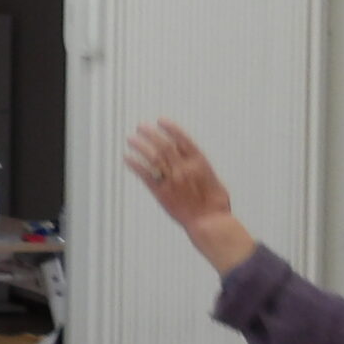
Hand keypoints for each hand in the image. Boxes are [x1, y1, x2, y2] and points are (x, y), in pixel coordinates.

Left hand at [125, 120, 257, 274]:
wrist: (209, 222)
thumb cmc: (215, 204)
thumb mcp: (213, 180)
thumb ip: (199, 168)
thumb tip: (191, 159)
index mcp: (200, 163)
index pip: (183, 140)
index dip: (171, 129)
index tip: (161, 121)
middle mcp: (184, 168)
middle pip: (164, 146)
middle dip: (151, 134)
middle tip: (141, 126)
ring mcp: (172, 180)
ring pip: (153, 158)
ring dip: (140, 146)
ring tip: (131, 139)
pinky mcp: (162, 192)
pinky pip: (146, 175)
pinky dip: (136, 165)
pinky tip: (128, 158)